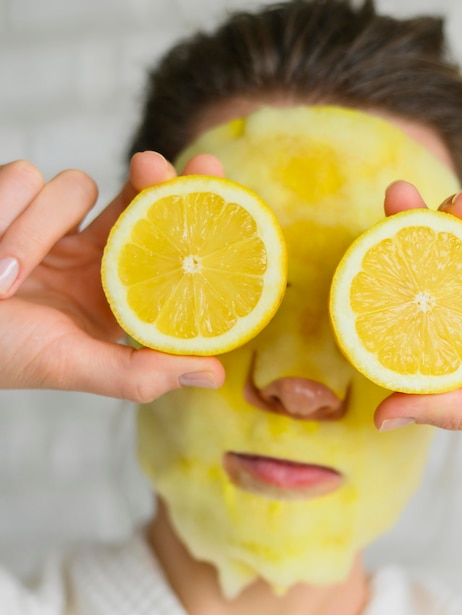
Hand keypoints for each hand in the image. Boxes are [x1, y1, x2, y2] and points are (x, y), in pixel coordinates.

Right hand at [0, 152, 225, 401]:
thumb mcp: (71, 366)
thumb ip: (139, 373)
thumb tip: (216, 374)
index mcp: (119, 290)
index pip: (171, 242)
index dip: (196, 207)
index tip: (211, 174)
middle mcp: (93, 253)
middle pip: (140, 195)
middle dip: (150, 177)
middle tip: (152, 167)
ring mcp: (51, 223)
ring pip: (73, 185)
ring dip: (32, 231)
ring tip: (3, 281)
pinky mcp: (11, 199)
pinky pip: (22, 176)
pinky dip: (1, 213)